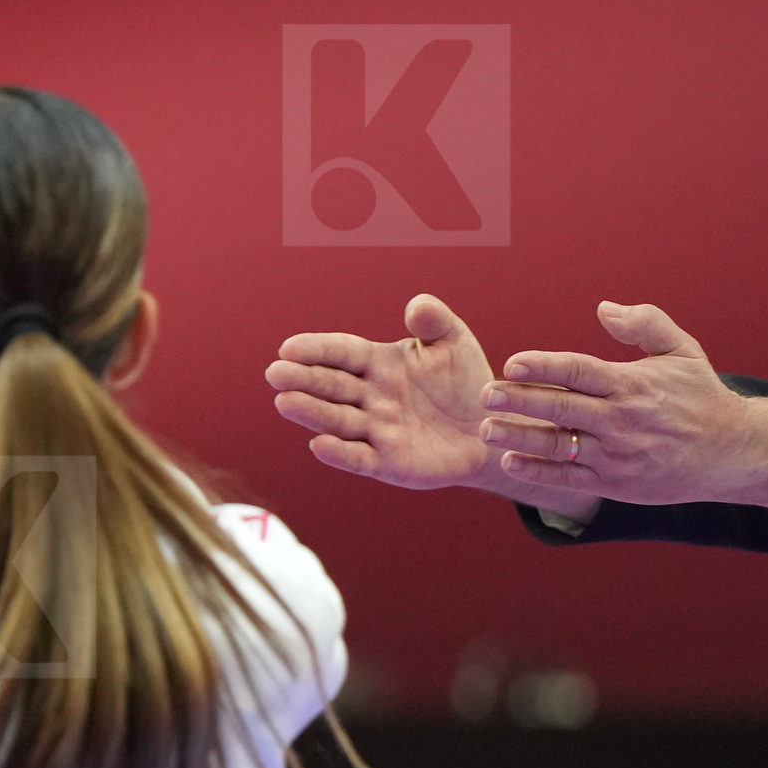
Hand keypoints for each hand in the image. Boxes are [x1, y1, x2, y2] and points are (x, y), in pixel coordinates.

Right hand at [267, 294, 564, 500]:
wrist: (491, 429)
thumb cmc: (467, 381)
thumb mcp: (454, 342)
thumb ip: (435, 321)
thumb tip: (416, 304)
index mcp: (378, 364)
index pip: (341, 354)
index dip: (316, 350)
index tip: (288, 348)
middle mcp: (369, 397)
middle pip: (330, 386)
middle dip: (302, 379)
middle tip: (276, 373)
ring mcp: (375, 431)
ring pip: (336, 420)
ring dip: (310, 412)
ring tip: (285, 402)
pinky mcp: (387, 464)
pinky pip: (359, 458)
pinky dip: (340, 454)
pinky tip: (319, 446)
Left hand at [477, 302, 767, 509]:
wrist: (733, 453)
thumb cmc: (700, 396)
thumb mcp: (682, 352)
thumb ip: (645, 324)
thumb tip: (604, 308)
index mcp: (632, 384)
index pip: (580, 370)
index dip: (544, 366)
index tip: (512, 362)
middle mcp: (621, 420)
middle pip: (562, 407)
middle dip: (520, 400)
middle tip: (486, 394)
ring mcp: (616, 454)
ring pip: (559, 445)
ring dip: (519, 437)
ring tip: (486, 429)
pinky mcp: (614, 482)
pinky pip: (568, 478)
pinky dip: (538, 472)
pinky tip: (510, 462)